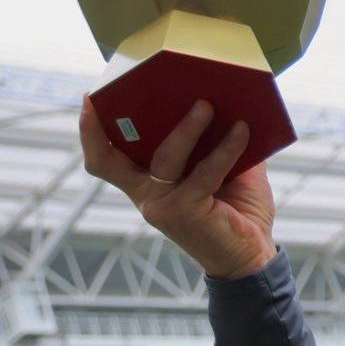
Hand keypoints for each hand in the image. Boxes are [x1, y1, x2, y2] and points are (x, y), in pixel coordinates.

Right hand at [79, 96, 277, 278]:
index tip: (91, 99)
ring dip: (187, 127)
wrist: (252, 255)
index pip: (106, 160)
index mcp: (147, 185)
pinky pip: (205, 171)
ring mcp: (161, 205)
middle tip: (143, 90)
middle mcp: (146, 195)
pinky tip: (242, 131)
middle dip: (115, 122)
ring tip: (207, 105)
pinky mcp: (185, 211)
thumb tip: (230, 102)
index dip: (92, 133)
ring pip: (166, 156)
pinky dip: (226, 148)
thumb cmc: (237, 212)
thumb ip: (218, 144)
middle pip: (109, 160)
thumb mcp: (226, 172)